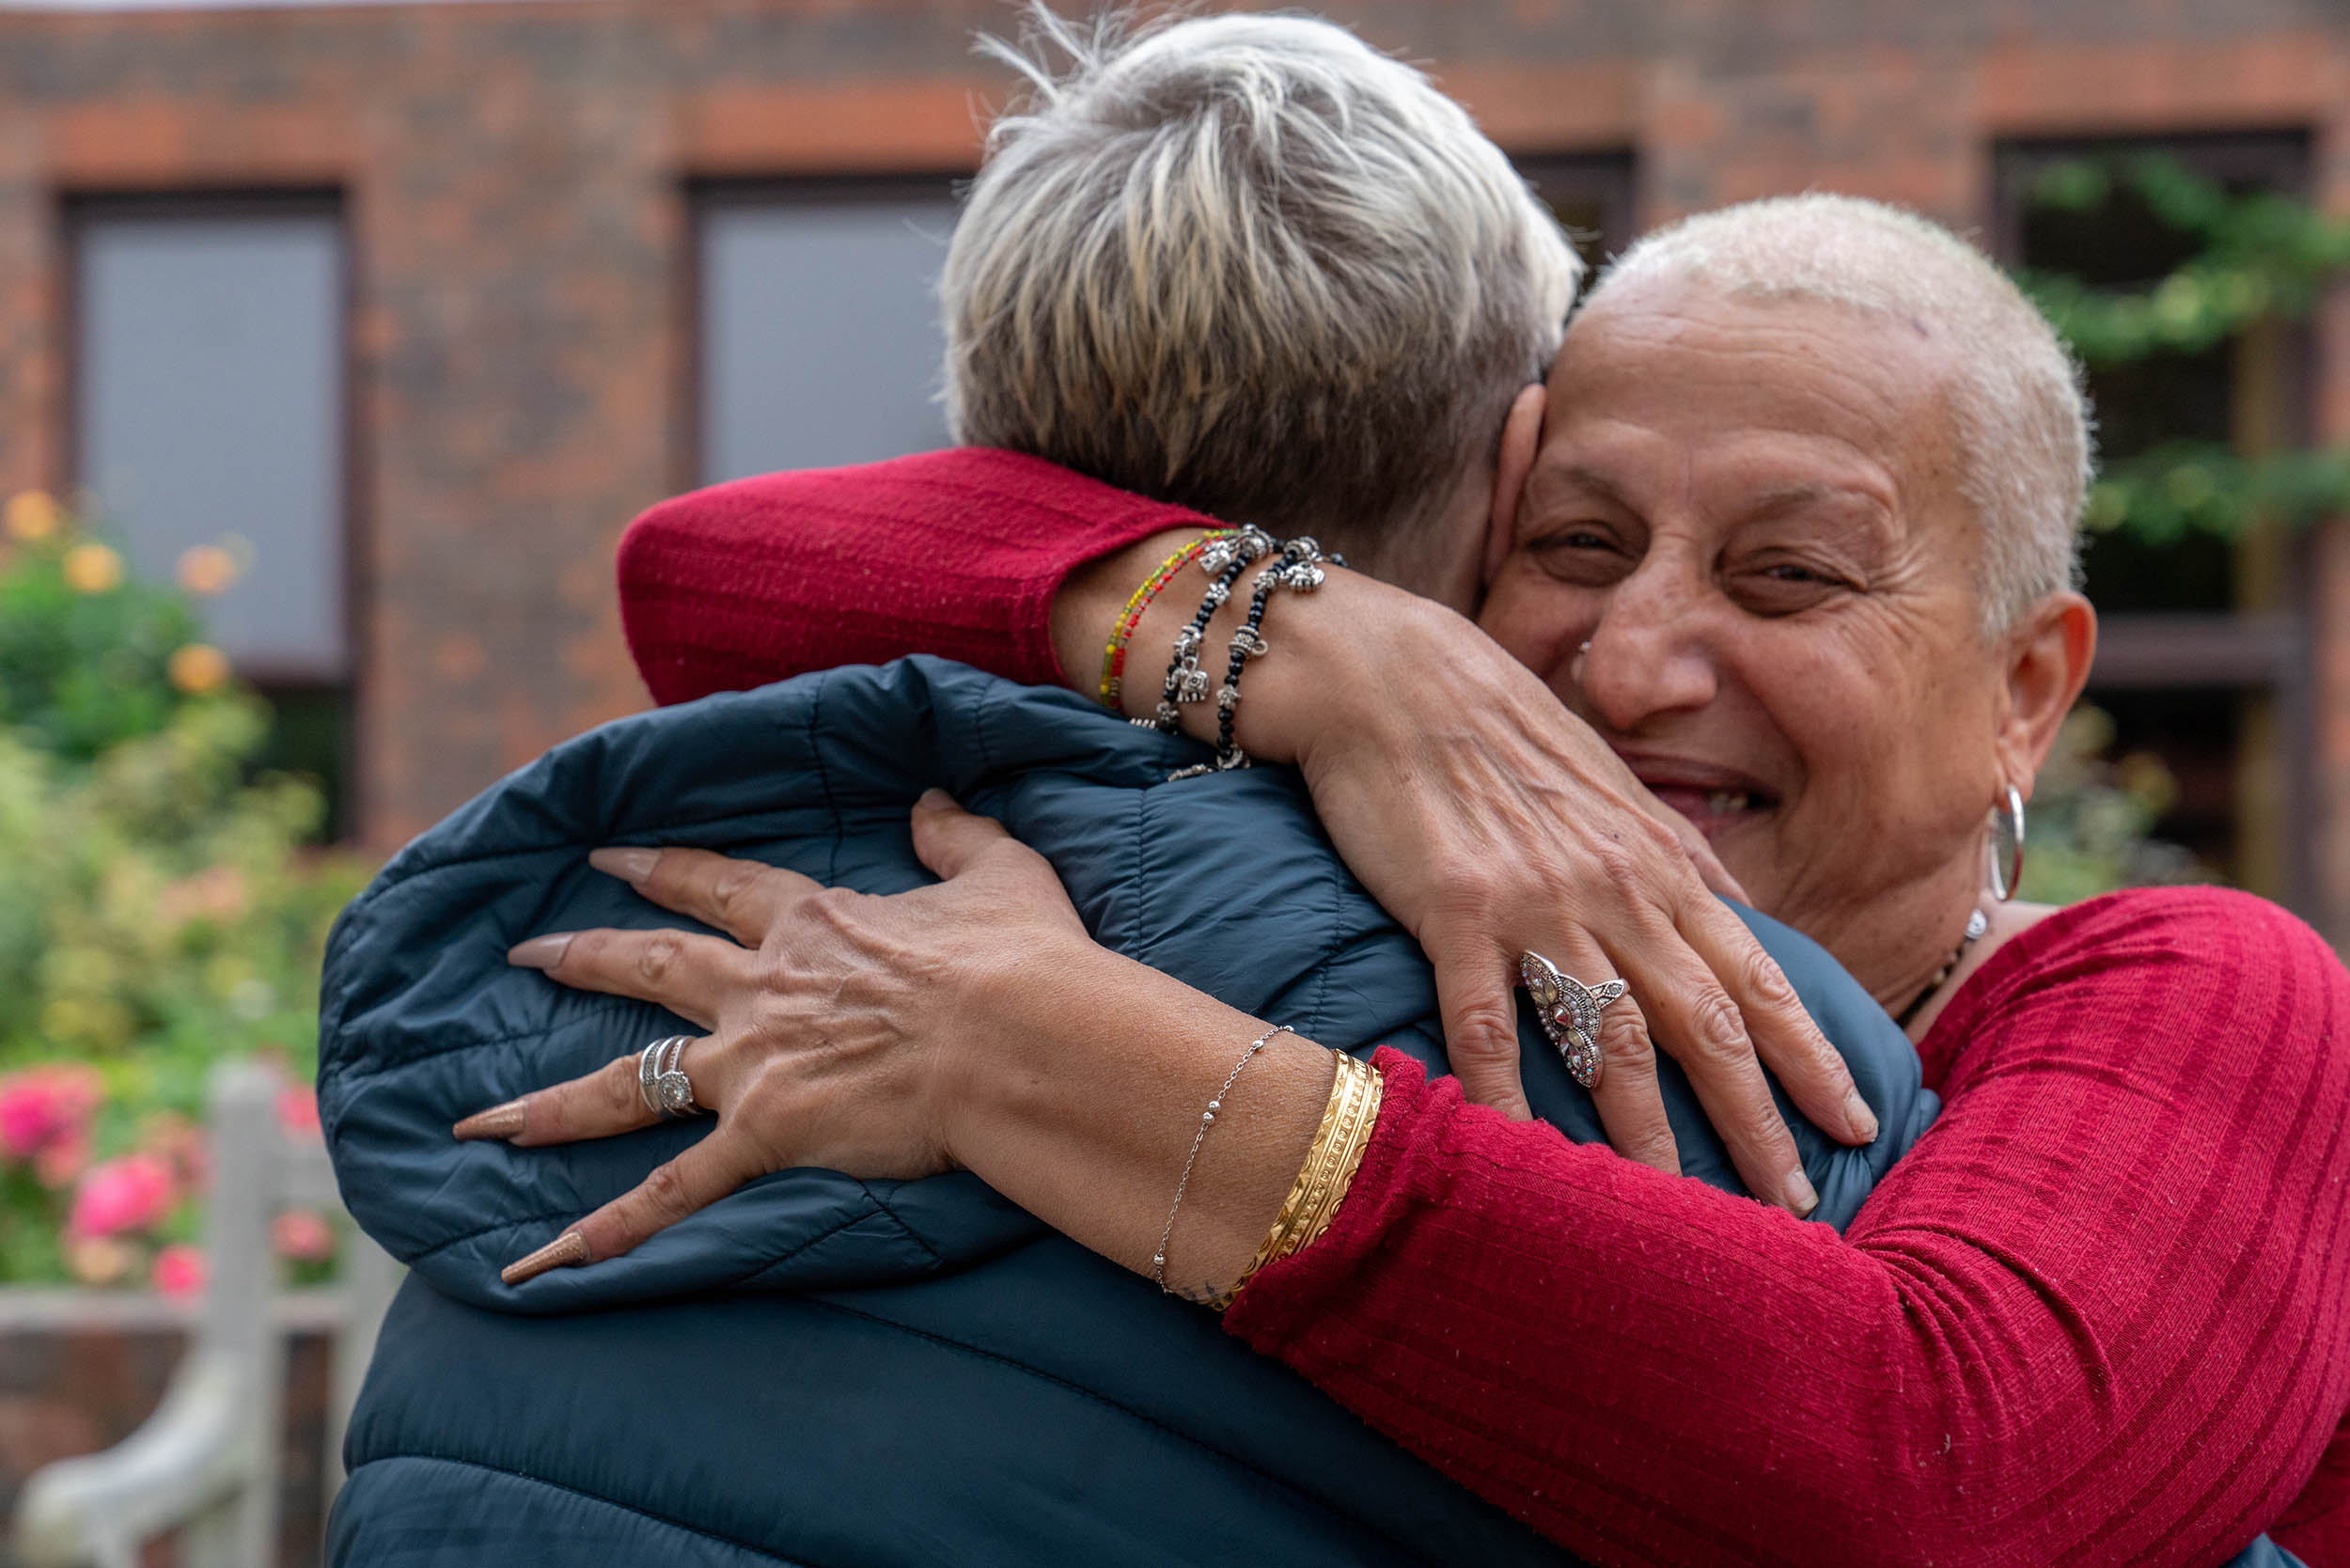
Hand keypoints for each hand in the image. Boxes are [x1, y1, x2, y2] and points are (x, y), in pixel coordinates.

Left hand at [462, 792, 1090, 1283]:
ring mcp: (753, 1063)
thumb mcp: (999, 872)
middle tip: (526, 953)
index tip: (610, 859)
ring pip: (632, 1081)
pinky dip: (611, 1229)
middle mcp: (762, 988)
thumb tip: (930, 802)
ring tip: (483, 1124)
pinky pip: (675, 1192)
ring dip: (551, 1104)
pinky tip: (548, 1260)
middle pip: (652, 968)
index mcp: (812, 925)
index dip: (661, 871)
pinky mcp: (765, 1134)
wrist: (1013, 1039)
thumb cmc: (1017, 960)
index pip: (716, 888)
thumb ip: (956, 834)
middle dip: (584, 956)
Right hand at [1280, 589, 1872, 1214]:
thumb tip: (1731, 916)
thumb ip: (1668, 860)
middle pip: (1708, 1024)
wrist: (1390, 676)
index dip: (1812, 1055)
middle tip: (1798, 1208)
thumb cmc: (1495, 732)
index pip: (1759, 975)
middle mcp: (1615, 888)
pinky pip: (1488, 1023)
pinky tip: (1522, 1158)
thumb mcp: (1607, 789)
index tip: (1855, 1123)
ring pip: (1615, 1039)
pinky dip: (1508, 1097)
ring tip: (1679, 1216)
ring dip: (1653, 1135)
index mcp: (1658, 862)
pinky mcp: (1455, 909)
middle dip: (1759, 1122)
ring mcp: (1537, 902)